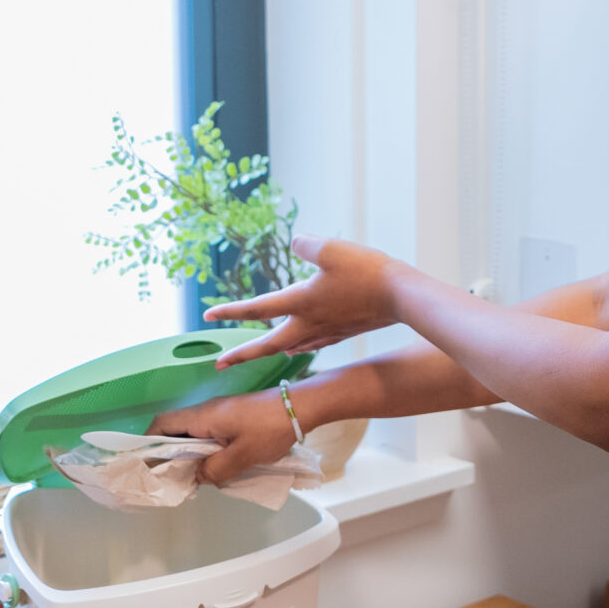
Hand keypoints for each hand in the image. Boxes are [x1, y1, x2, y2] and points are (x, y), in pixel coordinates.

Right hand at [146, 390, 299, 485]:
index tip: (148, 465)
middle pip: (174, 429)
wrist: (301, 408)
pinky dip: (205, 448)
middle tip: (170, 477)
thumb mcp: (242, 457)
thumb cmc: (271, 430)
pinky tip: (214, 465)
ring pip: (192, 432)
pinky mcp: (233, 416)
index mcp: (202, 416)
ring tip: (192, 476)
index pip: (162, 424)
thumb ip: (215, 470)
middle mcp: (206, 410)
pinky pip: (208, 432)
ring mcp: (220, 411)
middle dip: (169, 452)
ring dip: (189, 452)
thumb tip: (197, 478)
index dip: (149, 443)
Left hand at [204, 235, 405, 366]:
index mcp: (301, 302)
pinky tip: (301, 346)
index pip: (257, 308)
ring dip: (270, 352)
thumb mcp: (331, 249)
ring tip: (257, 353)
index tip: (206, 314)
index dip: (230, 310)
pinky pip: (313, 343)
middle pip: (268, 344)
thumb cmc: (366, 271)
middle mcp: (309, 322)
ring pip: (291, 347)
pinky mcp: (344, 332)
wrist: (402, 297)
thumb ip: (306, 244)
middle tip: (220, 364)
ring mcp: (327, 330)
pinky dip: (300, 346)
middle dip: (242, 354)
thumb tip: (295, 242)